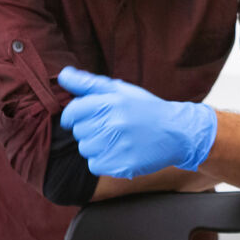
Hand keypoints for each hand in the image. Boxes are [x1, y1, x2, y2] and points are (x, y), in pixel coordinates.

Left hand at [57, 66, 218, 178]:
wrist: (177, 132)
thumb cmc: (144, 108)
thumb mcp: (120, 90)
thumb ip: (88, 84)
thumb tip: (62, 74)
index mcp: (111, 101)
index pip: (73, 113)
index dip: (76, 116)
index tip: (88, 117)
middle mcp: (114, 123)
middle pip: (79, 132)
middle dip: (91, 130)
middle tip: (113, 127)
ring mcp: (119, 145)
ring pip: (86, 150)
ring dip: (97, 146)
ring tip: (118, 139)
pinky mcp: (123, 165)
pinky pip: (95, 165)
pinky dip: (104, 161)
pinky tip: (120, 152)